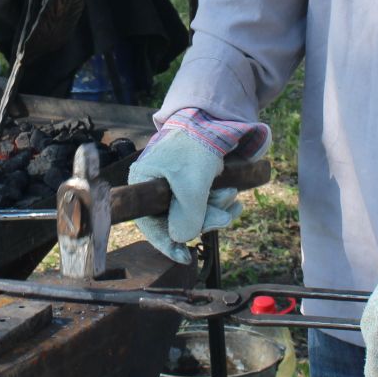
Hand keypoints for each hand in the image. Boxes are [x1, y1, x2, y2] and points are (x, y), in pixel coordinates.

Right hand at [127, 126, 226, 263]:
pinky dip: (220, 204)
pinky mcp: (194, 182)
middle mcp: (156, 187)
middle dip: (204, 220)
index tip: (185, 257)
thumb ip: (186, 214)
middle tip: (224, 217)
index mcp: (143, 183)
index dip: (166, 243)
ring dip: (216, 209)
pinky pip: (205, 204)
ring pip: (195, 213)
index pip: (149, 223)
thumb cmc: (195, 146)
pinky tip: (234, 200)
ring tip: (231, 196)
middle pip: (177, 220)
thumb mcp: (191, 182)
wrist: (216, 119)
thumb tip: (182, 239)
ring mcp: (175, 184)